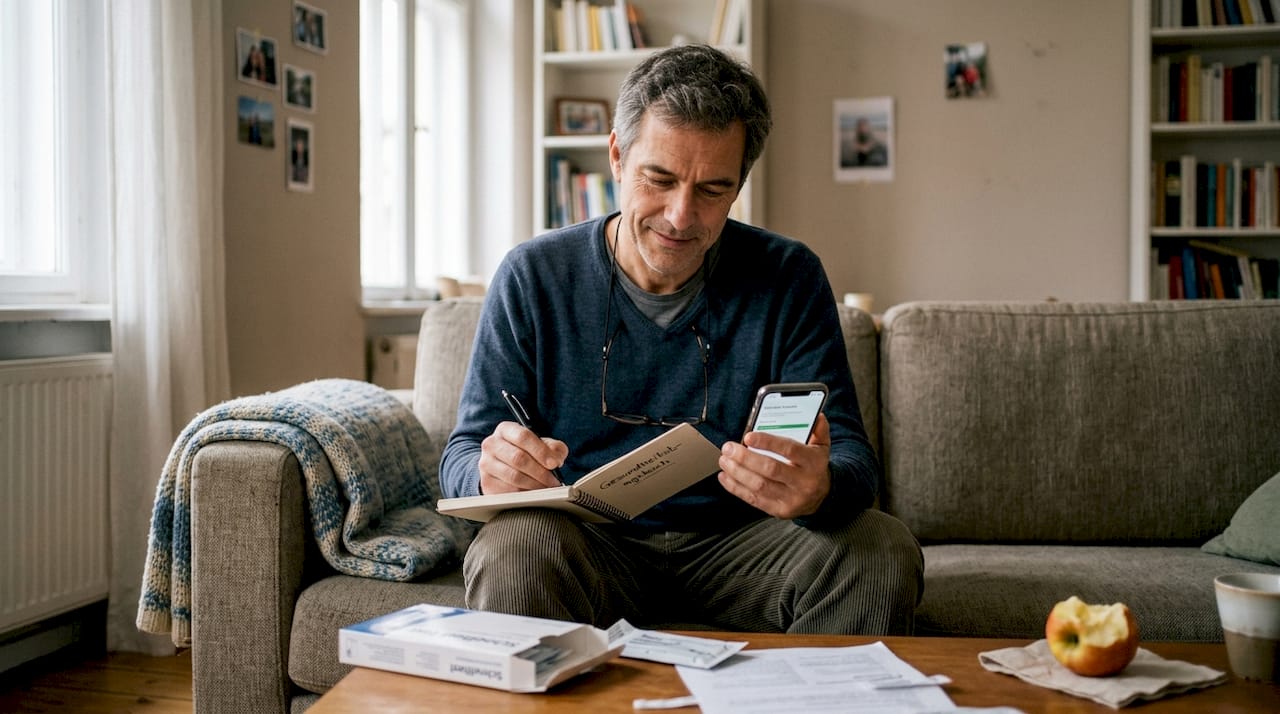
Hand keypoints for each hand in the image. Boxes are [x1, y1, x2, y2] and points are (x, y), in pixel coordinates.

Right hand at [478, 421, 567, 493]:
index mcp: (505, 430)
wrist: (499, 465)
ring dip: (535, 485)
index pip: (523, 437)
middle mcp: (491, 444)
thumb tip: (557, 459)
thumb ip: (553, 447)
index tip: (554, 463)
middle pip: (518, 458)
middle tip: (553, 481)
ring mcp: (486, 464)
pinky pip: (509, 492)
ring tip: (546, 488)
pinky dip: (525, 495)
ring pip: (514, 477)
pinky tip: (534, 493)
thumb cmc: (523, 452)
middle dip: (540, 472)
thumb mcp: (539, 444)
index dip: (541, 451)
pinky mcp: (486, 483)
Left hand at [717, 413, 831, 518]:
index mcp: (813, 462)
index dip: (767, 442)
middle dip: (745, 458)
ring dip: (737, 472)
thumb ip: (818, 430)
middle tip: (729, 448)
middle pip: (770, 469)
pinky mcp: (780, 510)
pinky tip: (726, 477)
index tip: (749, 436)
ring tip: (725, 460)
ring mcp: (791, 498)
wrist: (822, 496)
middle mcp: (803, 482)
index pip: (789, 450)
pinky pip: (754, 500)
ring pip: (759, 486)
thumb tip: (816, 415)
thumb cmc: (815, 467)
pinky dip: (736, 488)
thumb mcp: (822, 446)